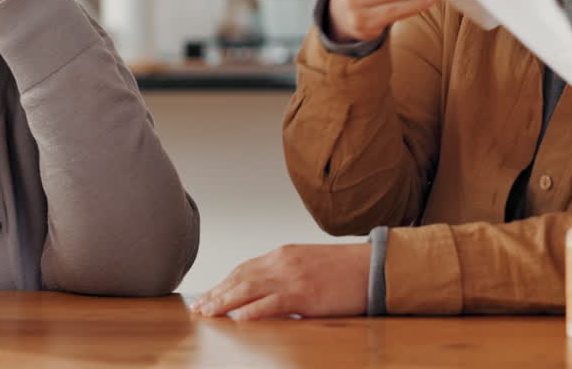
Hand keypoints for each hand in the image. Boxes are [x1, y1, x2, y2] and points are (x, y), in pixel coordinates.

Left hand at [190, 244, 370, 319]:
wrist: (373, 267)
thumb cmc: (345, 270)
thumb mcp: (308, 264)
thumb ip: (285, 274)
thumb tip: (264, 292)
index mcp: (283, 253)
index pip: (244, 268)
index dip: (223, 283)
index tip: (207, 295)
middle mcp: (283, 261)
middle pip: (240, 277)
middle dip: (217, 293)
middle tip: (198, 308)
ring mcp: (293, 277)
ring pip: (249, 288)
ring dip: (225, 302)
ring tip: (208, 313)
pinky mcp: (305, 294)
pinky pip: (273, 303)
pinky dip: (253, 310)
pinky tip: (238, 318)